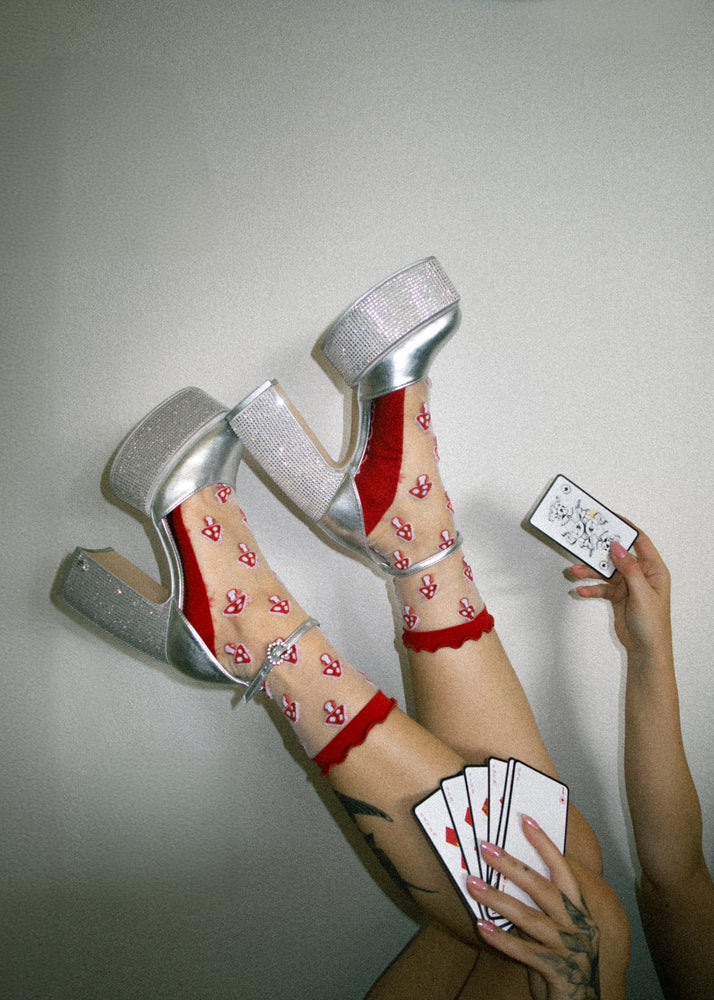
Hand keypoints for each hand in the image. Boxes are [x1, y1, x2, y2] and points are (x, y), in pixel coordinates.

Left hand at [467, 816, 599, 999]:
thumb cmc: (566, 961)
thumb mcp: (559, 929)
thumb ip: (543, 905)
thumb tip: (508, 872)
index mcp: (580, 910)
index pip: (563, 869)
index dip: (545, 844)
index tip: (524, 819)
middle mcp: (580, 926)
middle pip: (543, 888)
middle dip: (512, 865)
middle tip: (485, 847)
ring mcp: (571, 949)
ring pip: (531, 918)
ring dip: (498, 899)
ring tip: (472, 884)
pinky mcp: (560, 972)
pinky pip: (527, 953)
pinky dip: (502, 939)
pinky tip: (481, 927)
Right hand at [569, 529, 671, 654]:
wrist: (646, 649)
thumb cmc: (653, 624)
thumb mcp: (642, 594)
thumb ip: (629, 569)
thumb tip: (617, 547)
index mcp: (654, 570)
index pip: (641, 542)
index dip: (627, 529)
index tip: (612, 519)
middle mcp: (641, 575)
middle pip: (618, 556)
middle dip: (600, 552)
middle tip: (585, 544)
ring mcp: (628, 585)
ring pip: (606, 572)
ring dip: (590, 572)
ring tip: (574, 571)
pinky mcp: (617, 596)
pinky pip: (601, 588)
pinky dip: (591, 588)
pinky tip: (581, 590)